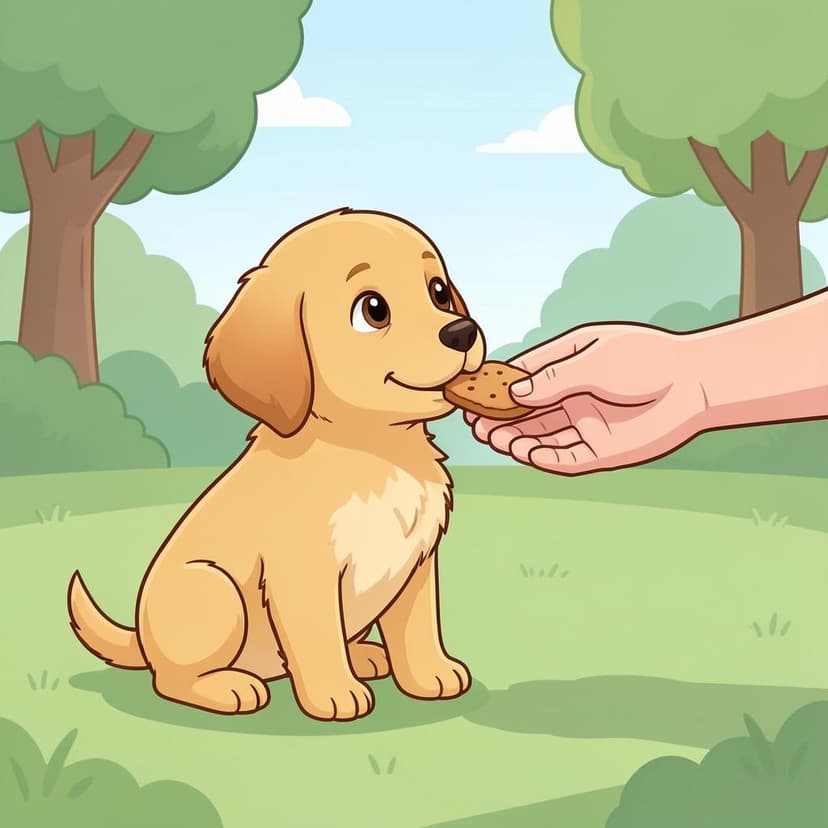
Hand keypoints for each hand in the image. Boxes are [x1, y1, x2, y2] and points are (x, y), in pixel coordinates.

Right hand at [467, 323, 709, 474]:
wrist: (695, 383)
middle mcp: (574, 398)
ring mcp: (586, 425)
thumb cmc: (647, 358)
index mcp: (569, 367)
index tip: (472, 393)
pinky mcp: (601, 450)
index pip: (524, 378)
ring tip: (490, 437)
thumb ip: (553, 379)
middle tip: (474, 423)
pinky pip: (565, 458)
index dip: (498, 388)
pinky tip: (524, 453)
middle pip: (528, 412)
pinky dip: (543, 458)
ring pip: (541, 436)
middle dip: (500, 418)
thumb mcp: (593, 359)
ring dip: (515, 438)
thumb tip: (514, 393)